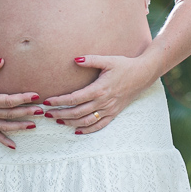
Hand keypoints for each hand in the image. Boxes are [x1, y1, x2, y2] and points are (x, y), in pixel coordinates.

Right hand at [0, 57, 42, 149]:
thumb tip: (2, 60)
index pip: (7, 101)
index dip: (22, 98)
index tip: (36, 95)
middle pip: (9, 114)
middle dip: (25, 112)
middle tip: (40, 110)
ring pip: (3, 126)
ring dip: (19, 127)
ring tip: (34, 125)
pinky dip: (3, 140)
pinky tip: (14, 146)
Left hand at [41, 54, 156, 133]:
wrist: (143, 75)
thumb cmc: (124, 65)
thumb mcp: (108, 60)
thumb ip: (90, 60)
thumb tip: (75, 59)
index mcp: (99, 89)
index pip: (74, 98)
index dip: (59, 101)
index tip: (48, 101)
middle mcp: (103, 102)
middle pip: (77, 112)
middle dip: (60, 114)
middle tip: (47, 114)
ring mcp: (109, 110)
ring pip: (86, 121)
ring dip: (71, 123)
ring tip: (58, 121)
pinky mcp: (114, 113)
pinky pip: (99, 126)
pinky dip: (87, 130)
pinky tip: (77, 131)